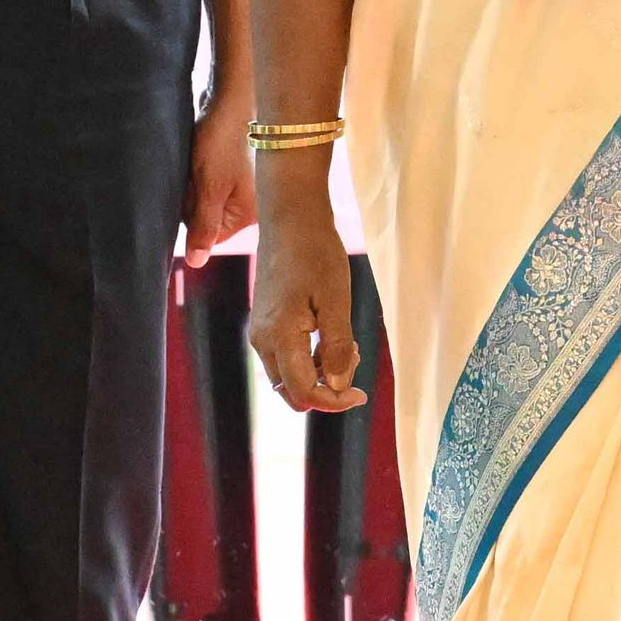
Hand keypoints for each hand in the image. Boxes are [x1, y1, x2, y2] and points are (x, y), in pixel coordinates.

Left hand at [183, 85, 255, 259]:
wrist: (233, 94)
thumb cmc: (225, 138)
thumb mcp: (210, 186)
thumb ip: (203, 226)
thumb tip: (197, 263)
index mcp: (250, 213)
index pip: (208, 234)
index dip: (191, 215)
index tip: (192, 190)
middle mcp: (251, 203)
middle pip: (205, 217)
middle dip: (192, 197)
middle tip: (196, 171)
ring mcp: (243, 185)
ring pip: (203, 197)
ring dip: (194, 182)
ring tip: (200, 159)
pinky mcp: (233, 168)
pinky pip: (208, 180)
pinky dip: (198, 169)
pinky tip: (202, 153)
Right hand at [249, 195, 368, 413]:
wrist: (291, 219)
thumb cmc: (315, 254)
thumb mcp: (337, 301)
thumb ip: (337, 347)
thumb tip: (339, 387)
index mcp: (279, 337)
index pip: (303, 393)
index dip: (333, 401)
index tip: (360, 394)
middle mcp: (262, 340)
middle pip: (292, 391)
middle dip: (326, 388)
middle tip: (353, 358)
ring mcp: (260, 332)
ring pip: (289, 376)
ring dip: (320, 372)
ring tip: (346, 342)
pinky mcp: (265, 323)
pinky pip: (286, 357)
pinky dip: (310, 358)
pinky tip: (330, 334)